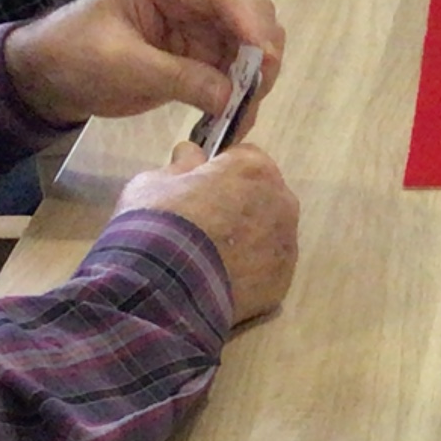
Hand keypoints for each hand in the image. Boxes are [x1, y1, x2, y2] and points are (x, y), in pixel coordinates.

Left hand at [2, 0, 282, 127]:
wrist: (48, 77)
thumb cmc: (74, 58)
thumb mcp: (122, 67)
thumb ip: (179, 78)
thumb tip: (233, 98)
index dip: (251, 22)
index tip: (266, 61)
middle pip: (248, 11)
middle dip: (262, 50)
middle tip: (258, 92)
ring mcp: (197, 20)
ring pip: (249, 40)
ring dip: (255, 75)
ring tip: (244, 113)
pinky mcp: (199, 48)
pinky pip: (235, 66)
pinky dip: (241, 89)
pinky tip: (235, 115)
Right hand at [117, 138, 297, 326]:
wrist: (164, 285)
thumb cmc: (159, 222)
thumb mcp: (154, 182)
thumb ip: (181, 165)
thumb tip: (190, 154)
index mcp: (254, 169)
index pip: (243, 157)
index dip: (221, 170)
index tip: (201, 185)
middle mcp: (281, 202)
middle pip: (262, 195)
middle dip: (239, 203)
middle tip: (205, 222)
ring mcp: (286, 244)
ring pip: (268, 233)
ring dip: (248, 237)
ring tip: (211, 255)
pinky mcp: (282, 281)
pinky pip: (266, 268)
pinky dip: (249, 270)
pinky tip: (220, 278)